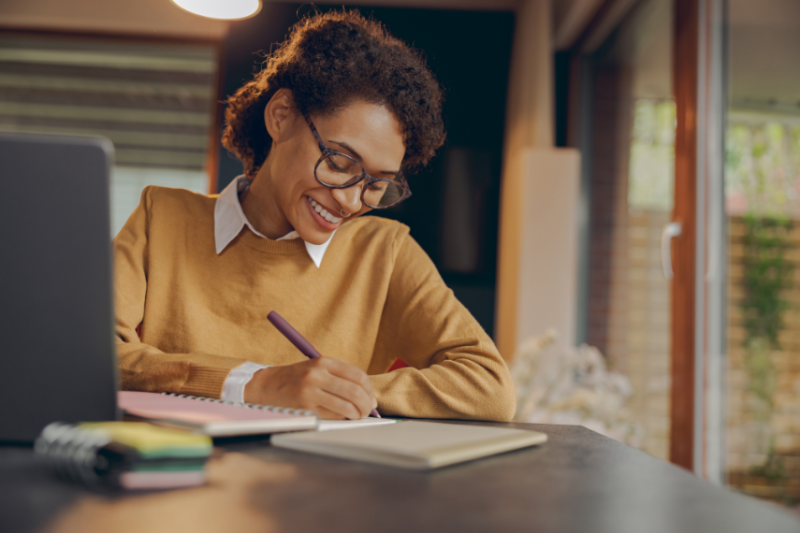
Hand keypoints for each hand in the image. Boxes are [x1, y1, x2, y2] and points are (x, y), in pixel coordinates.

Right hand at [244, 357, 377, 419]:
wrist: (266, 385)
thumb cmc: (296, 378)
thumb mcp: (316, 367)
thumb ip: (340, 376)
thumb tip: (367, 395)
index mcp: (323, 362)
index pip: (357, 375)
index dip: (369, 389)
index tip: (371, 398)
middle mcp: (317, 375)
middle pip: (354, 391)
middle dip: (366, 404)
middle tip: (368, 410)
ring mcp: (310, 392)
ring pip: (346, 406)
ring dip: (357, 414)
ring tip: (358, 415)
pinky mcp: (305, 408)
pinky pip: (333, 415)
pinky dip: (343, 418)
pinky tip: (343, 417)